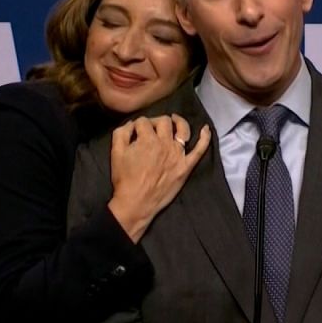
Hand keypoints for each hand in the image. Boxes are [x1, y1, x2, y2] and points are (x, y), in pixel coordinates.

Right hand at [108, 114, 210, 242]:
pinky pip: (199, 150)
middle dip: (155, 121)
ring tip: (174, 120)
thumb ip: (121, 133)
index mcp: (147, 139)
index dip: (138, 125)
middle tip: (150, 129)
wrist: (136, 203)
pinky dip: (205, 138)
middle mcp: (165, 144)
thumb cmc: (125, 179)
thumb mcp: (116, 153)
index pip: (143, 122)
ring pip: (183, 130)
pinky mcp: (186, 166)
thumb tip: (131, 124)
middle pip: (164, 122)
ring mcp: (178, 155)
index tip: (135, 132)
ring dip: (179, 122)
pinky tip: (206, 129)